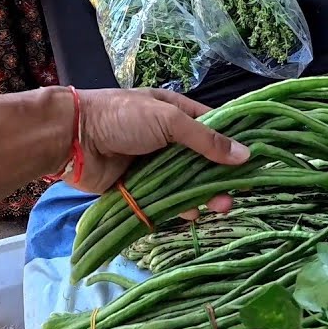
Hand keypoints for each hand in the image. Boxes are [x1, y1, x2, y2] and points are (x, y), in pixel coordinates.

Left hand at [72, 89, 250, 214]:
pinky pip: (164, 200)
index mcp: (174, 113)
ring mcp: (151, 164)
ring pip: (185, 183)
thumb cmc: (121, 118)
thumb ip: (205, 139)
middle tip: (239, 193)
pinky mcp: (138, 187)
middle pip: (201, 160)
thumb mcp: (168, 121)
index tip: (254, 162)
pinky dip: (179, 208)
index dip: (232, 143)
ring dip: (204, 194)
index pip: (212, 127)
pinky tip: (194, 215)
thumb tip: (245, 155)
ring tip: (221, 207)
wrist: (73, 138)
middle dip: (221, 176)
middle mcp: (165, 139)